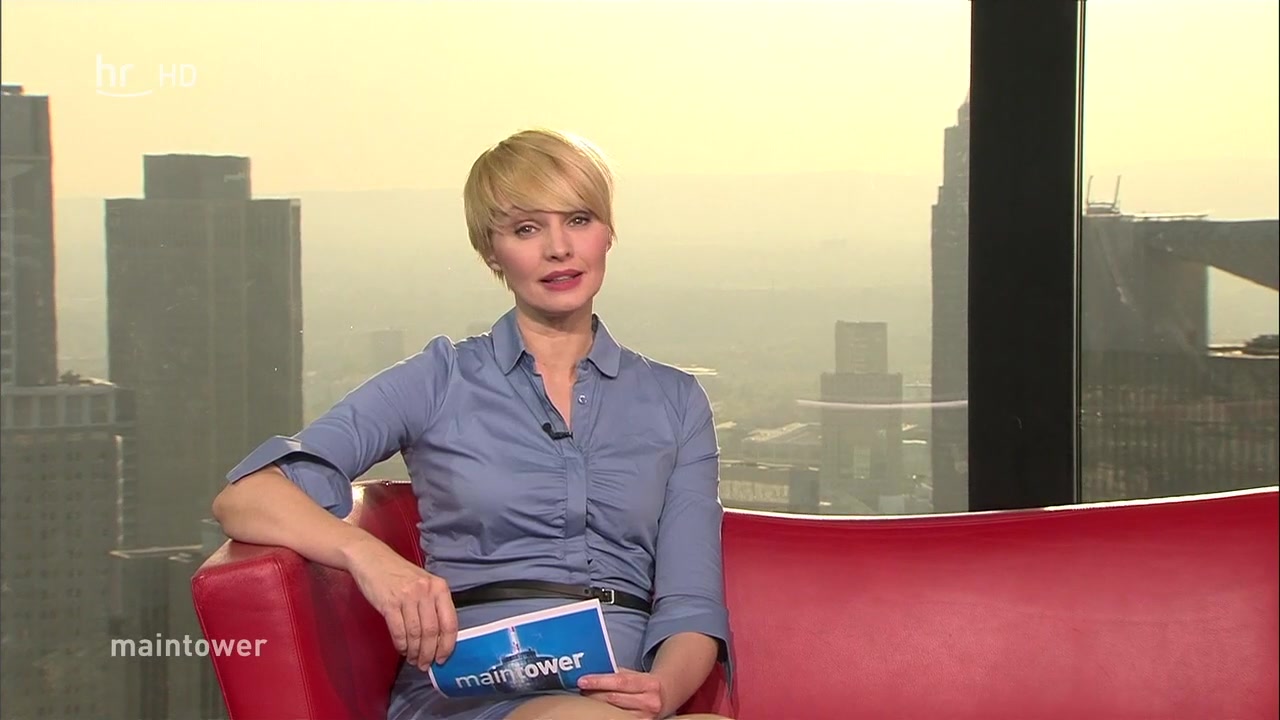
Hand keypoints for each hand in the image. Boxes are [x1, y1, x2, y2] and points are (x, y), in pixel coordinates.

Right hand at [344, 539, 457, 670]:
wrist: (372, 559)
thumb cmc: (399, 574)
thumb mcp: (424, 584)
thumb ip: (433, 605)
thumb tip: (439, 638)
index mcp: (439, 588)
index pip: (450, 622)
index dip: (447, 645)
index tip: (443, 658)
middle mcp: (426, 592)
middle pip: (432, 631)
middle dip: (430, 653)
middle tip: (425, 665)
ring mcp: (407, 597)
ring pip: (416, 633)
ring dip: (415, 652)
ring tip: (414, 660)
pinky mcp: (389, 603)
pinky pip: (398, 631)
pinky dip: (401, 644)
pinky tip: (403, 649)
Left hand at [577, 668, 668, 718]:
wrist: (664, 698)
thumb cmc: (643, 684)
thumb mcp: (635, 675)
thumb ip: (616, 674)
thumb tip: (591, 673)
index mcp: (650, 684)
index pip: (620, 681)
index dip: (599, 681)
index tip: (582, 681)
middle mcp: (650, 702)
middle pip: (613, 698)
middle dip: (593, 693)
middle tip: (581, 688)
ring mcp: (645, 717)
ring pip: (612, 711)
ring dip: (596, 704)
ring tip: (586, 697)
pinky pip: (616, 719)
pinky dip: (604, 713)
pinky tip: (597, 709)